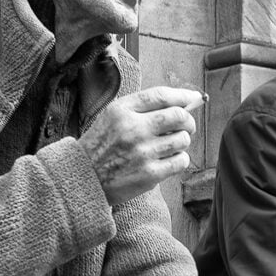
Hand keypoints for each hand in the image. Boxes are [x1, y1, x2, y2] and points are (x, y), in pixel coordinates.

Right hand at [79, 86, 202, 204]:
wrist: (82, 179)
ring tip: (170, 145)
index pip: (162, 96)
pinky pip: (180, 161)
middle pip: (179, 116)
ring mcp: (142, 152)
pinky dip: (180, 159)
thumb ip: (142, 108)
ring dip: (182, 141)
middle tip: (186, 126)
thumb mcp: (112, 117)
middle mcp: (133, 129)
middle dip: (188, 120)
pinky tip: (168, 160)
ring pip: (183, 139)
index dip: (183, 95)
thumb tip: (183, 102)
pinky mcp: (149, 174)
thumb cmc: (102, 146)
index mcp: (122, 110)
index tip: (194, 98)